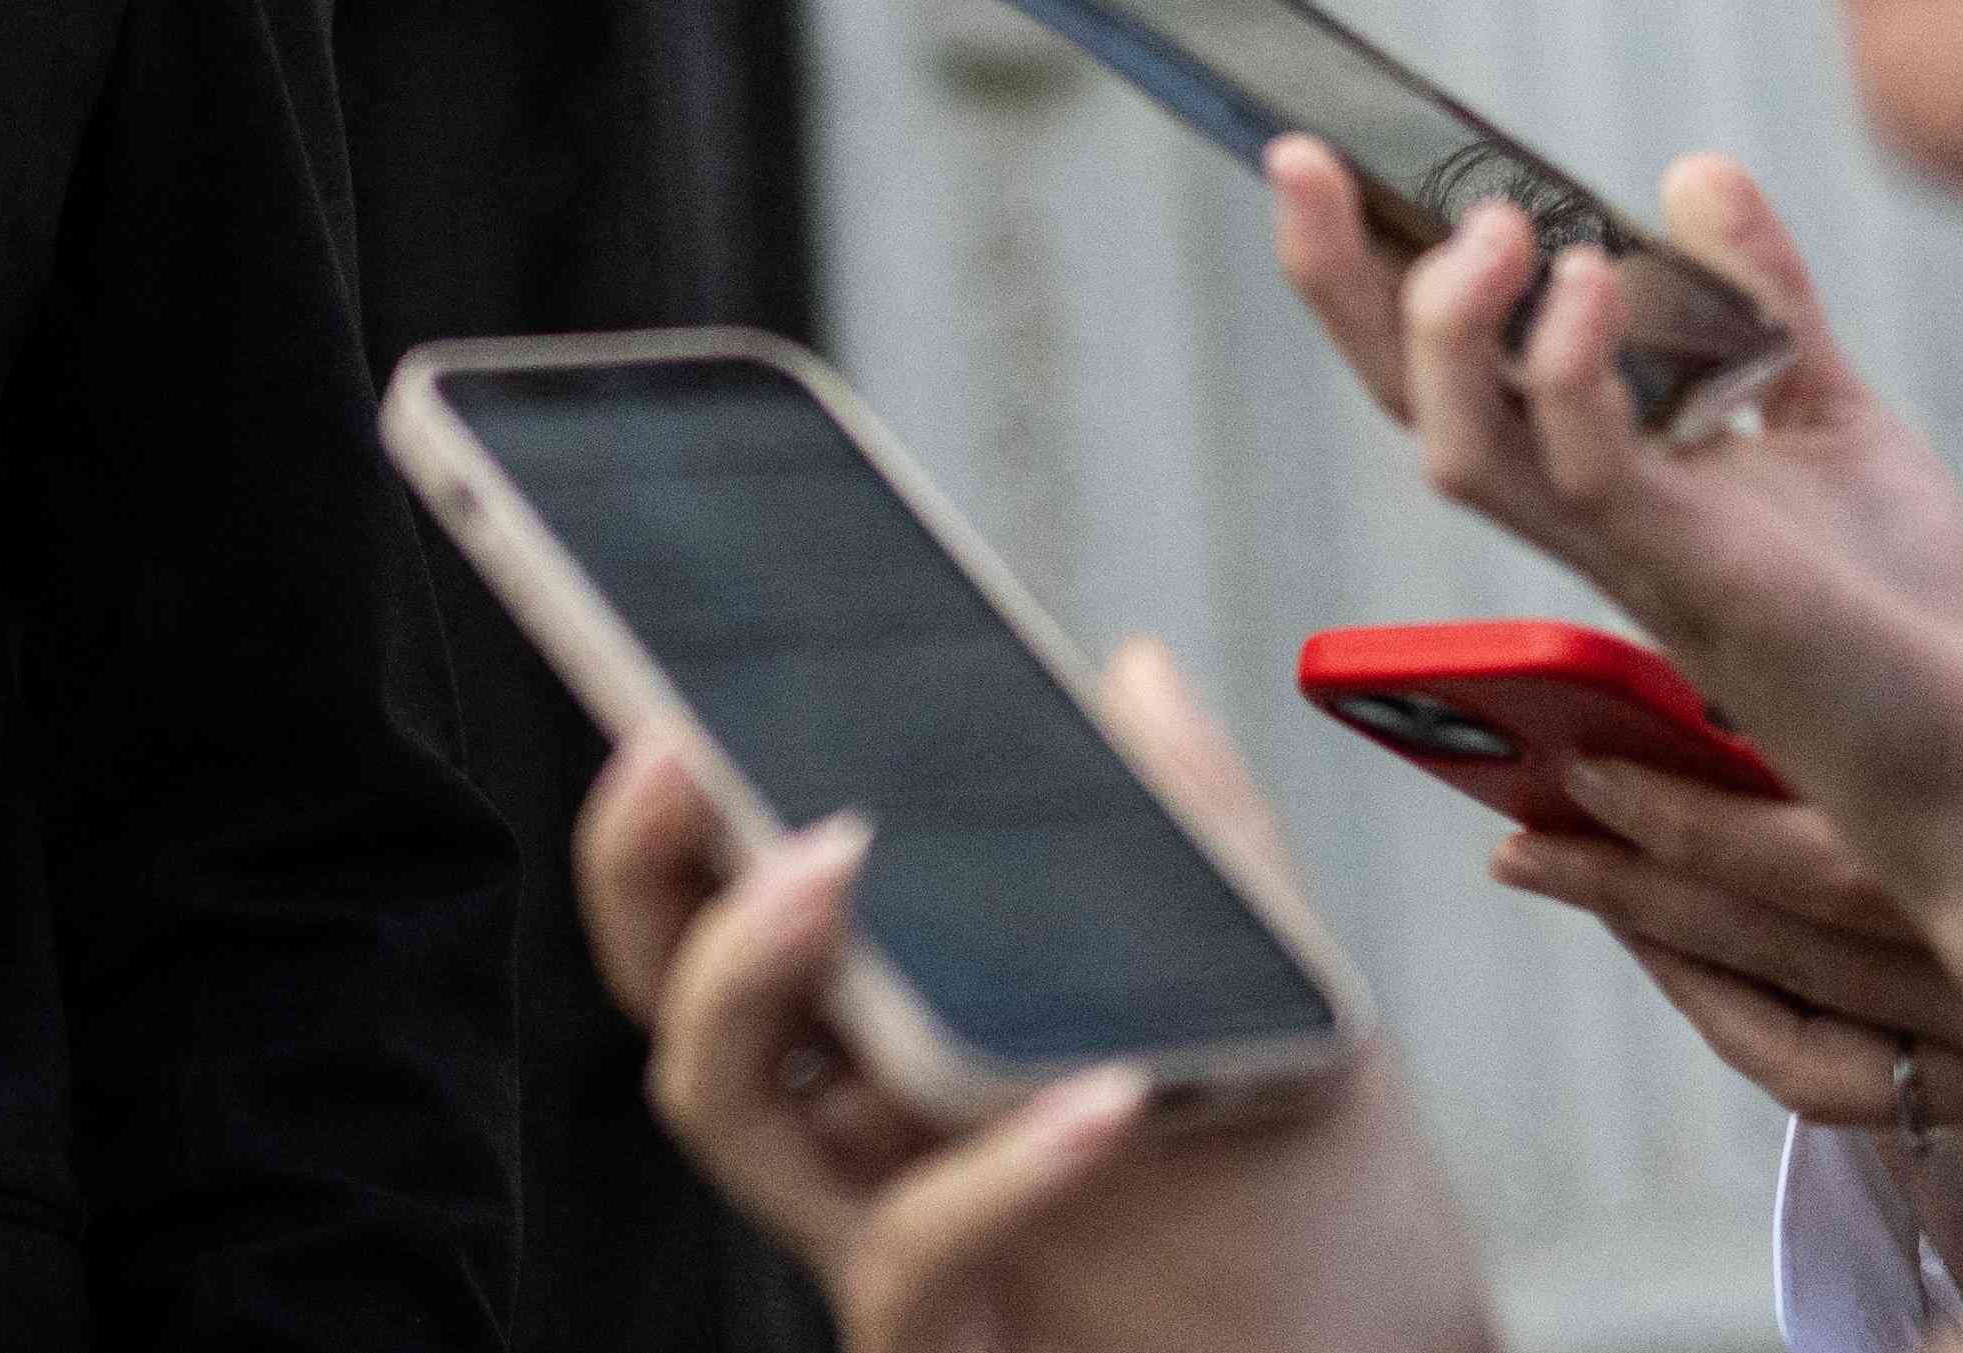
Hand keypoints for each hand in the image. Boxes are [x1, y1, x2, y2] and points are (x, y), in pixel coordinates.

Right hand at [573, 638, 1495, 1352]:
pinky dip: (989, 1172)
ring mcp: (897, 1244)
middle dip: (646, 866)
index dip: (668, 818)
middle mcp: (872, 1140)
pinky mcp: (946, 1343)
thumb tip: (1132, 676)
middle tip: (686, 750)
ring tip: (836, 858)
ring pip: (731, 1110)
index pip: (739, 915)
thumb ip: (1202, 842)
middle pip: (678, 997)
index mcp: (915, 1041)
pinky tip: (1096, 1102)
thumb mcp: (1280, 999)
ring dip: (749, 969)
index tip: (668, 696)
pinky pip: (905, 1261)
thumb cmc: (1317, 1217)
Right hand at [1266, 142, 1962, 1149]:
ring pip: (1461, 447)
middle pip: (1411, 403)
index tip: (1340, 161)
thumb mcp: (1830, 418)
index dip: (1380, 276)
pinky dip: (1570, 369)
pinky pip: (1591, 472)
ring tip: (1489, 221)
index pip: (1456, 373)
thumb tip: (1694, 172)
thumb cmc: (1916, 628)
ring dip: (1446, 326)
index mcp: (1609, 484)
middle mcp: (1592, 522)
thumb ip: (1760, 301)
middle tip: (1301, 160)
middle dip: (1339, 283)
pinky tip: (1594, 280)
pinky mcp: (1699, 579)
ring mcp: (1635, 555)